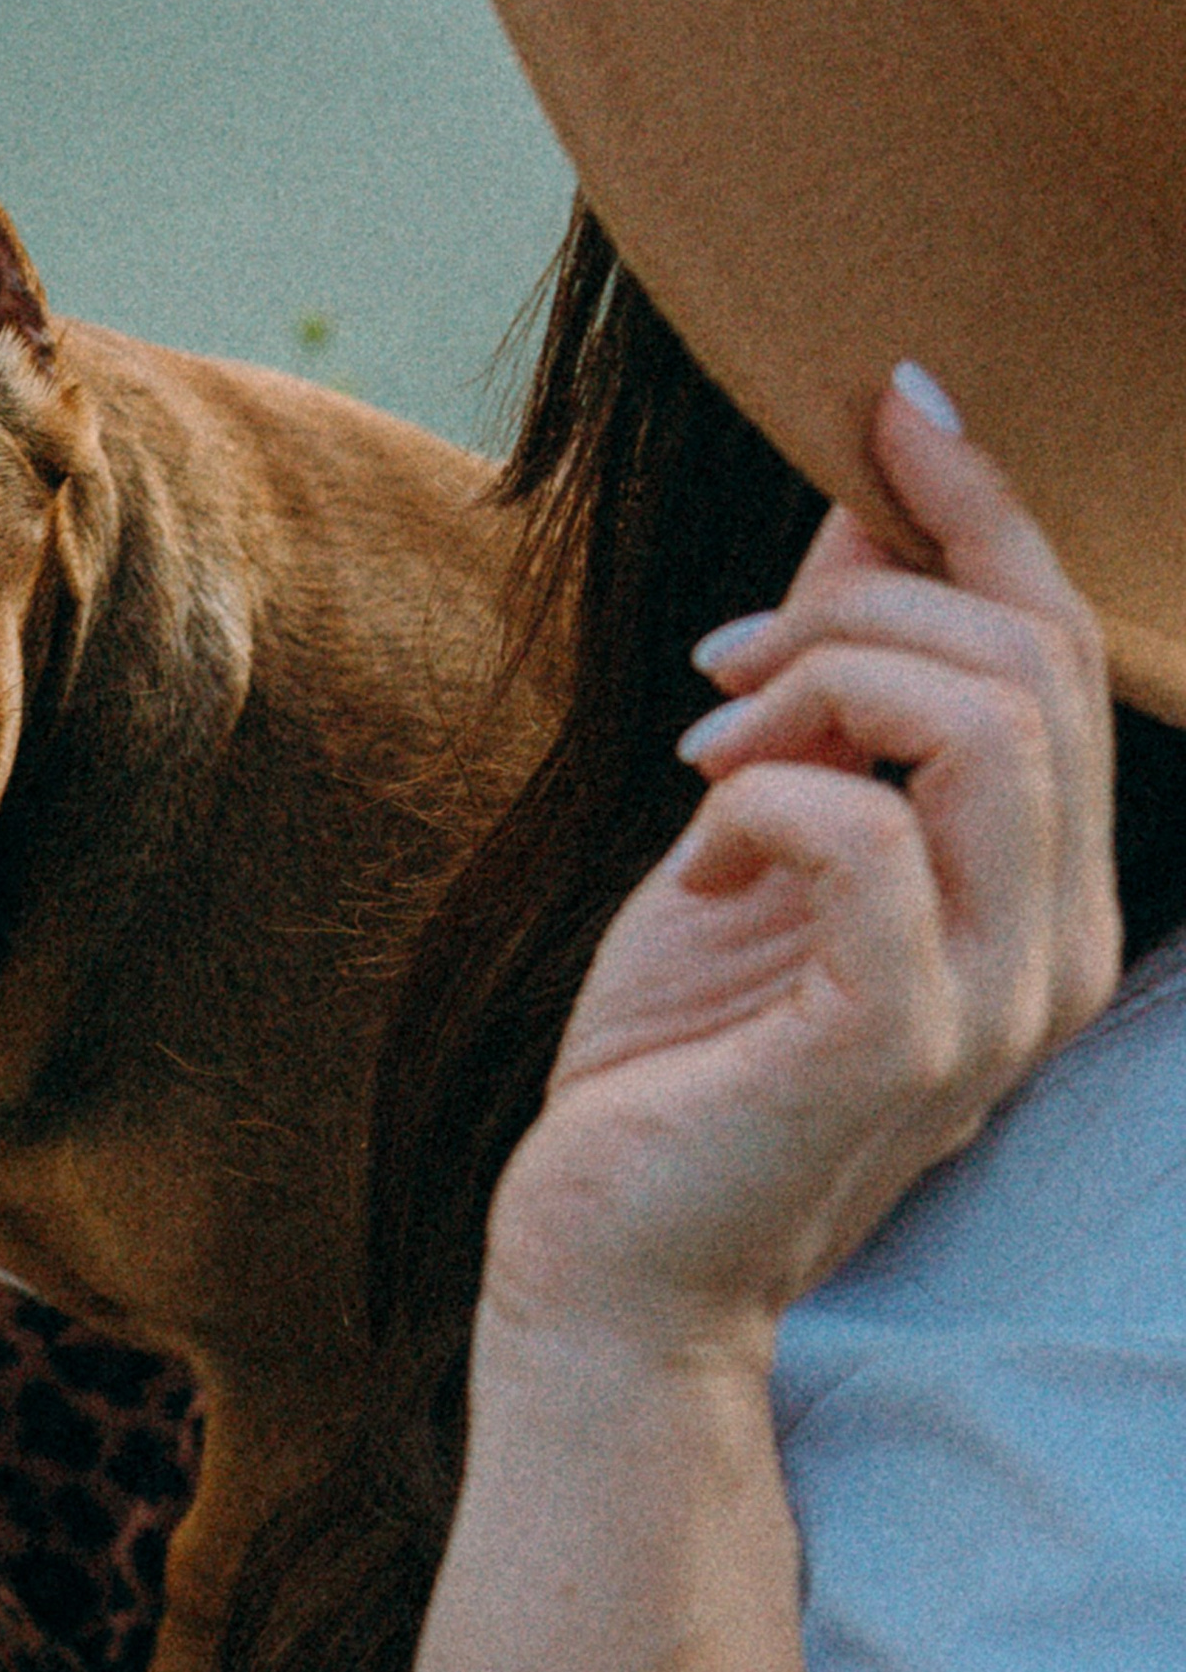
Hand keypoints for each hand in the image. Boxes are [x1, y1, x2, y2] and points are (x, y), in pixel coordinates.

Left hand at [486, 373, 1118, 1358]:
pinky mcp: (894, 1048)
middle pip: (1033, 663)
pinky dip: (762, 798)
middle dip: (861, 608)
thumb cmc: (669, 1070)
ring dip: (820, 686)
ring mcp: (989, 1005)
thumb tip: (860, 521)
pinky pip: (866, 835)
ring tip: (706, 751)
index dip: (985, 504)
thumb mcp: (750, 840)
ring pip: (981, 725)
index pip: (1063, 651)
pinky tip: (698, 851)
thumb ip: (825, 698)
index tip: (889, 401)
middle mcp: (1048, 946)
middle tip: (718, 675)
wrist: (608, 1271)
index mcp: (1034, 892)